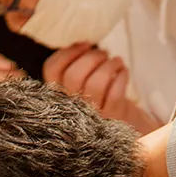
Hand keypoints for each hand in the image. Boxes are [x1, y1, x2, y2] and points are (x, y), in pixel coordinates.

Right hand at [43, 44, 158, 133]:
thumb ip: (76, 68)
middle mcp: (70, 108)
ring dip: (109, 65)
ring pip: (96, 82)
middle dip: (92, 57)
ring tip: (116, 61)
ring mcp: (91, 116)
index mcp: (57, 96)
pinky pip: (116, 92)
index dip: (69, 51)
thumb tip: (83, 43)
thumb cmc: (101, 103)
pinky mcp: (112, 119)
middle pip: (74, 75)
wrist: (123, 133)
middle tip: (103, 54)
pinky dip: (122, 76)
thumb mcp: (82, 87)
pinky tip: (124, 72)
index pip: (52, 69)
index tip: (85, 44)